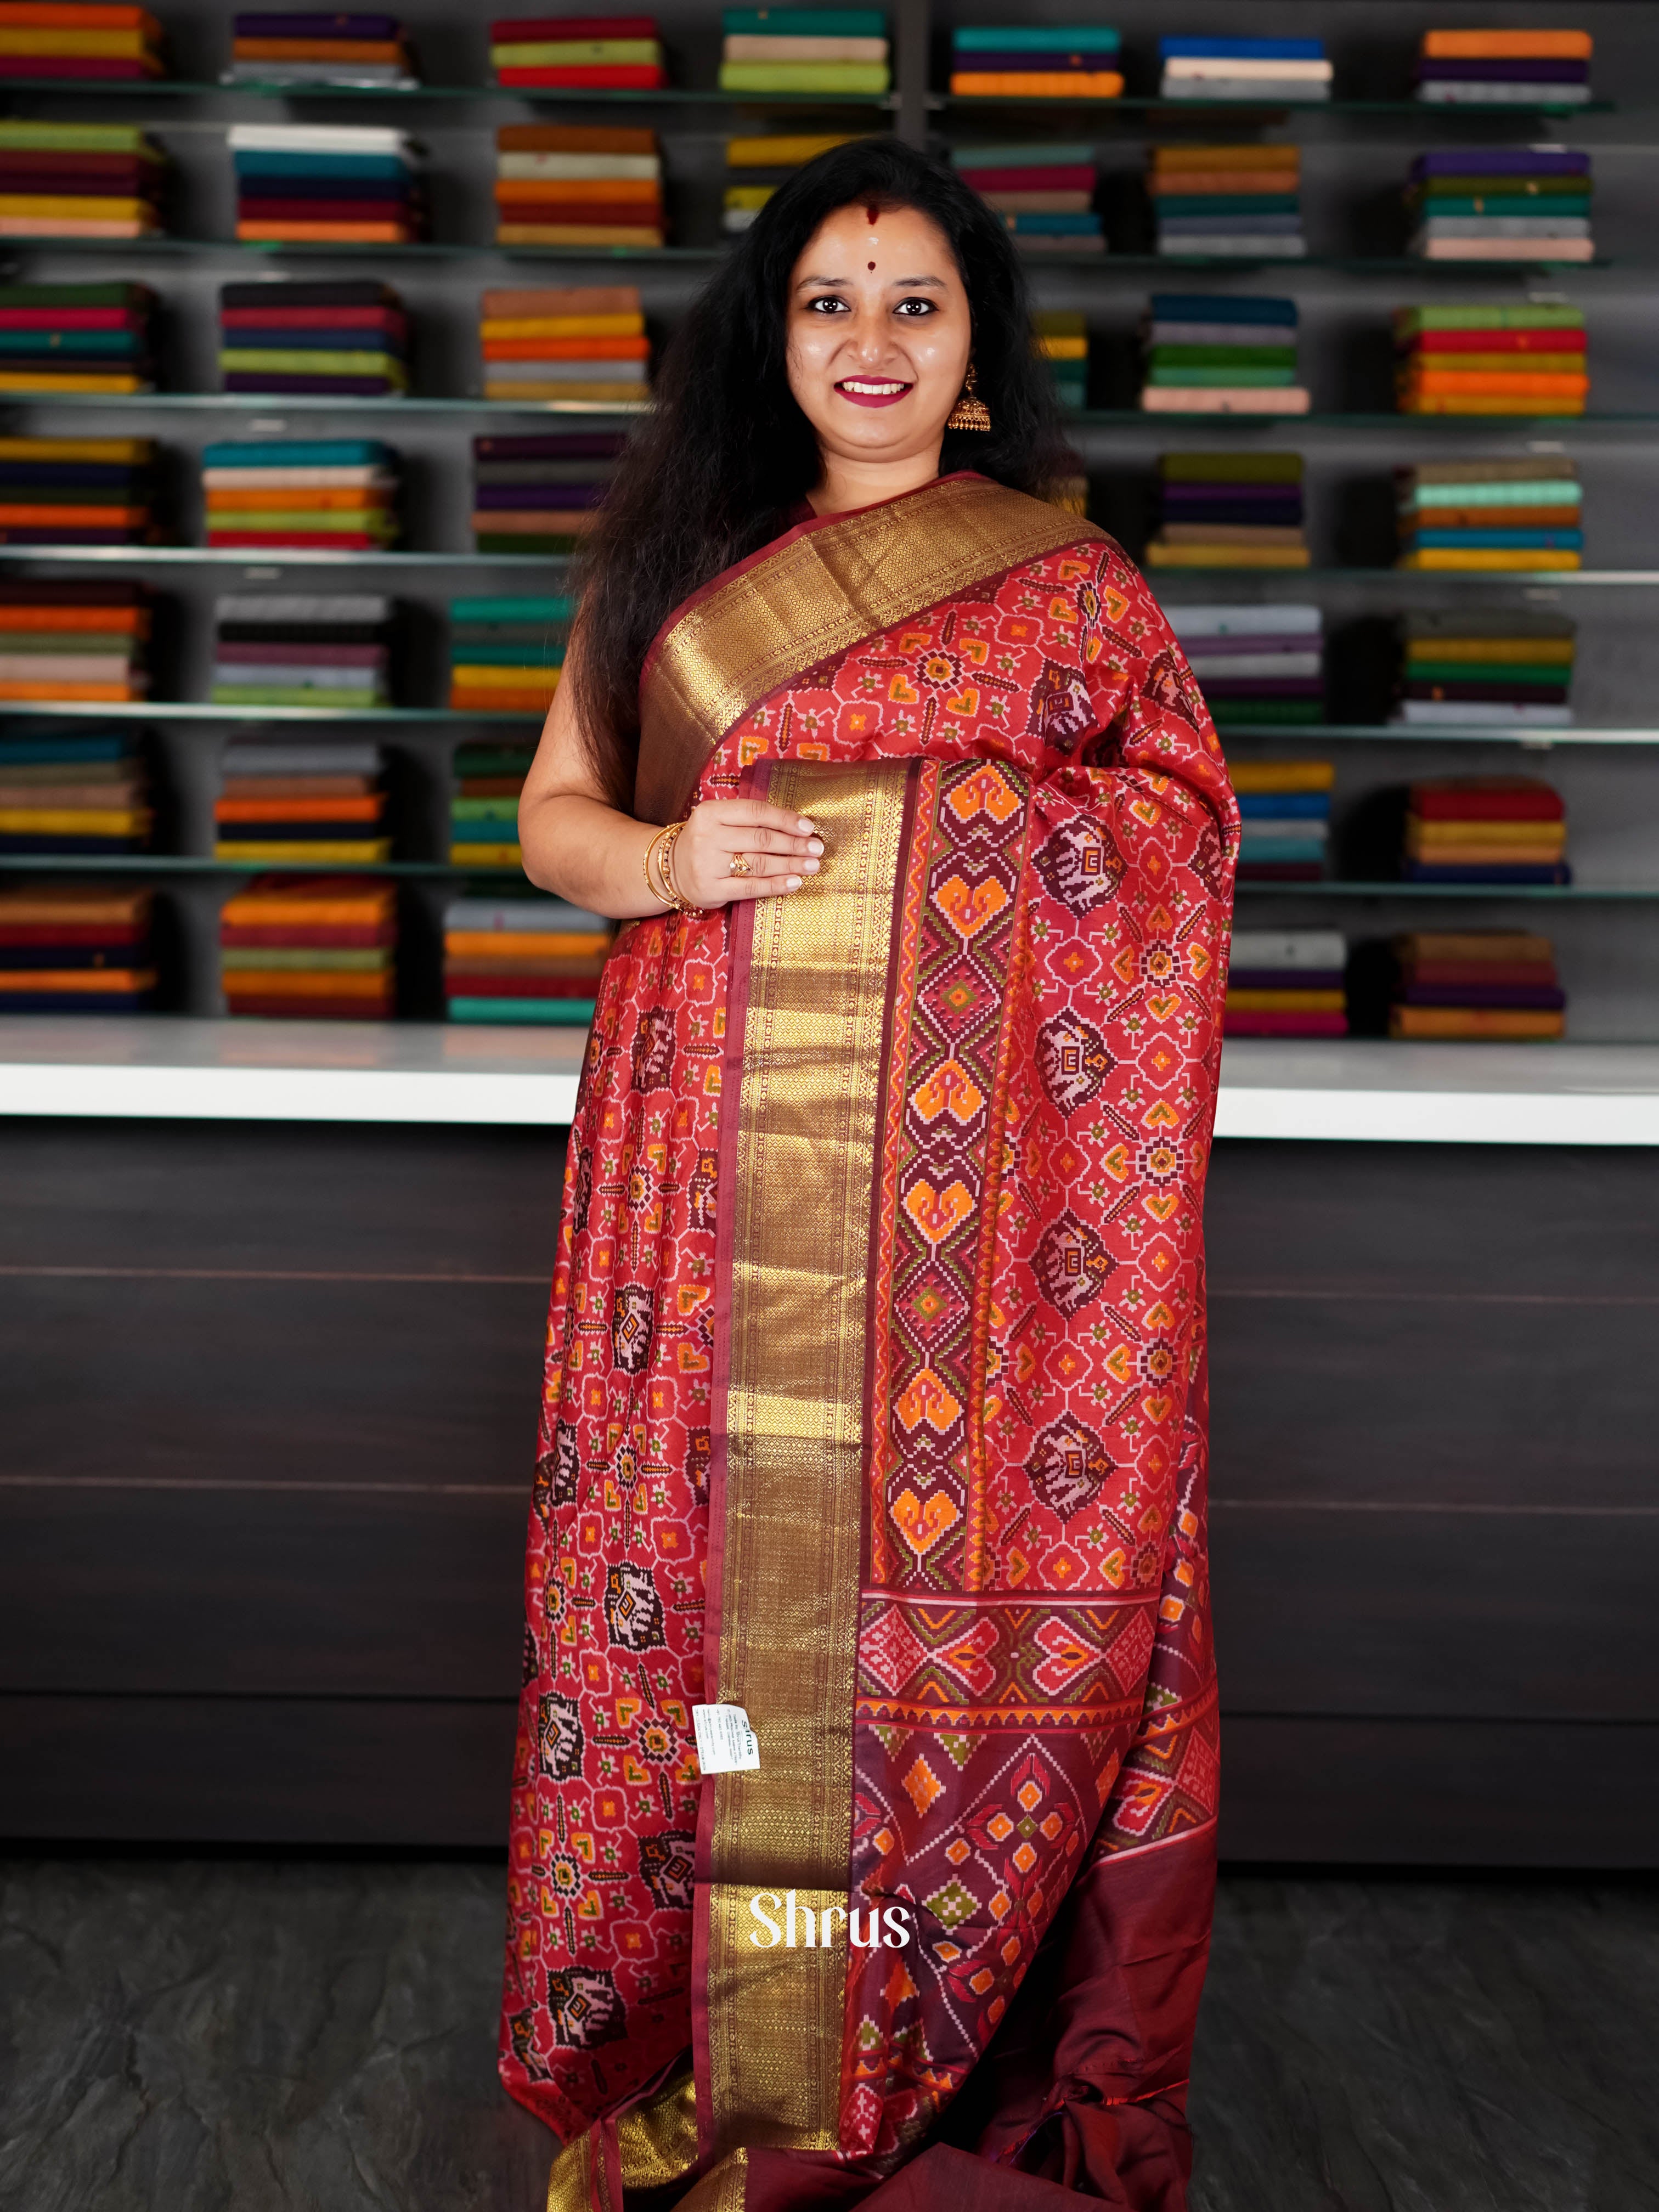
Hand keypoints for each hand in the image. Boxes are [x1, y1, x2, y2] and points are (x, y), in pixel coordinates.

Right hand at [665, 798, 824, 908]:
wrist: (669, 871)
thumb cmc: (706, 842)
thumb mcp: (719, 822)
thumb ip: (749, 820)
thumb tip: (796, 825)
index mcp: (711, 813)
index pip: (755, 813)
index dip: (785, 819)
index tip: (808, 827)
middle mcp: (707, 837)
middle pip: (760, 839)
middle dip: (793, 844)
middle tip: (817, 848)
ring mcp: (708, 865)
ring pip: (759, 863)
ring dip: (790, 865)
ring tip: (812, 866)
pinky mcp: (711, 890)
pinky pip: (751, 887)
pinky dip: (776, 885)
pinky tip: (795, 882)